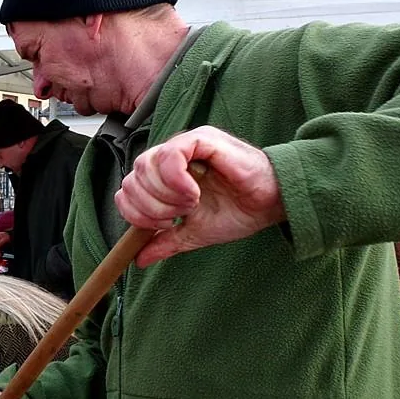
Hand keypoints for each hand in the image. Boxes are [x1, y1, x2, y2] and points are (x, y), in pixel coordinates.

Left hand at [115, 125, 286, 267]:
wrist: (271, 204)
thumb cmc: (239, 210)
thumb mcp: (195, 232)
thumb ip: (166, 241)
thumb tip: (138, 259)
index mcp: (165, 174)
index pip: (128, 188)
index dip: (136, 212)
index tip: (161, 226)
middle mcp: (171, 155)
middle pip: (132, 178)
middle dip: (151, 206)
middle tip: (179, 215)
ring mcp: (185, 144)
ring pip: (146, 165)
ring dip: (164, 194)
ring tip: (191, 204)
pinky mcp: (202, 139)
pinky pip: (171, 154)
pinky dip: (175, 179)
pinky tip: (193, 193)